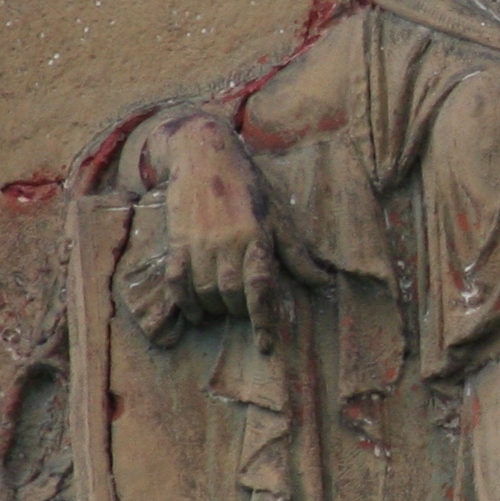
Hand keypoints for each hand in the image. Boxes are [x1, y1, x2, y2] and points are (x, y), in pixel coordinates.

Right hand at [146, 113, 318, 349]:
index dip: (263, 321)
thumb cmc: (250, 186)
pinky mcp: (178, 241)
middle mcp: (228, 243)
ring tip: (222, 310)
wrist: (206, 154)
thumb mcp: (280, 215)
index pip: (261, 288)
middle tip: (244, 312)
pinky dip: (184, 302)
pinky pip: (177, 281)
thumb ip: (297, 252)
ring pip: (205, 292)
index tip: (266, 346)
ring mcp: (200, 243)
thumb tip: (322, 281)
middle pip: (231, 295)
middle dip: (239, 312)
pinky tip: (195, 314)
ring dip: (214, 309)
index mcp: (257, 238)